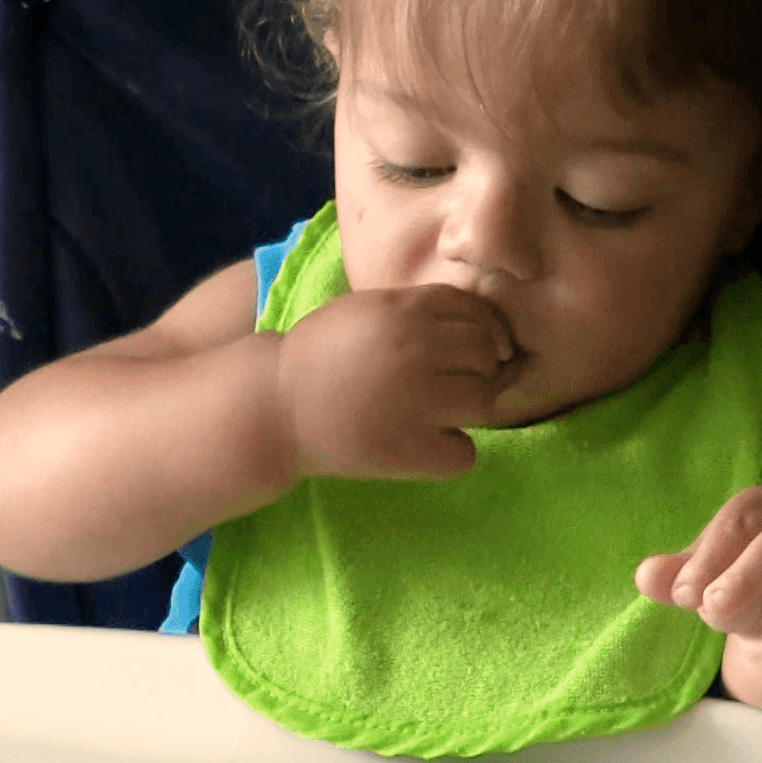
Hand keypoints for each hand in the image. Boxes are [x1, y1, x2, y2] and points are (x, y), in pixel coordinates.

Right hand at [275, 283, 517, 479]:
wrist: (274, 406)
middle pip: (486, 356)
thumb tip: (485, 327)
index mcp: (408, 310)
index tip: (467, 353)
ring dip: (468, 410)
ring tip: (436, 416)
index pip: (478, 314)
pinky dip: (450, 453)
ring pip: (485, 402)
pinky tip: (424, 446)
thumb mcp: (367, 310)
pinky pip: (465, 453)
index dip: (481, 333)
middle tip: (444, 386)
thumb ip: (418, 309)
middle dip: (473, 370)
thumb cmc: (319, 353)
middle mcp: (420, 350)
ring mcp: (420, 401)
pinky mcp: (413, 450)